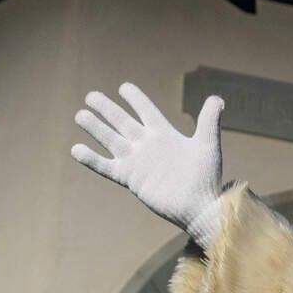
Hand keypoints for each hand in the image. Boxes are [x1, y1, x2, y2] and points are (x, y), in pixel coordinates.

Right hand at [72, 84, 225, 241]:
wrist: (199, 206)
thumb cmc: (206, 178)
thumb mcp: (208, 145)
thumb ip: (209, 121)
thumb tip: (217, 99)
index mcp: (164, 134)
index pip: (145, 110)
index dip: (135, 98)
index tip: (123, 87)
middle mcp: (147, 145)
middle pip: (122, 121)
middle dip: (107, 109)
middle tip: (91, 96)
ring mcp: (137, 161)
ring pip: (111, 140)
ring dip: (96, 128)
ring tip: (80, 115)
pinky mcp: (130, 178)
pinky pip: (107, 167)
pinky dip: (92, 159)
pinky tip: (76, 149)